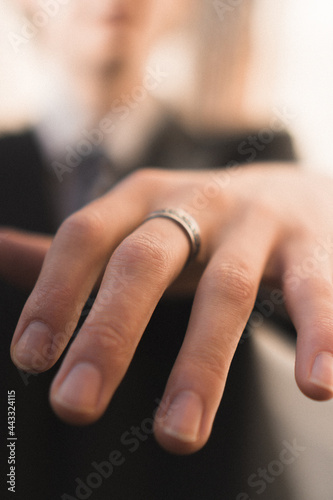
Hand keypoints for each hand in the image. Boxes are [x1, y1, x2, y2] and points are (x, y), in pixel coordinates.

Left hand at [10, 165, 332, 453]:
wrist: (296, 191)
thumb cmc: (205, 221)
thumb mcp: (139, 223)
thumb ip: (75, 247)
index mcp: (145, 199)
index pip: (87, 236)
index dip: (56, 294)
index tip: (32, 358)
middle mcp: (197, 205)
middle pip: (145, 264)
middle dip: (110, 335)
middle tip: (77, 403)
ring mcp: (256, 225)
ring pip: (224, 291)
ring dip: (201, 364)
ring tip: (179, 431)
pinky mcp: (312, 249)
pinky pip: (312, 293)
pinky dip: (318, 335)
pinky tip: (317, 382)